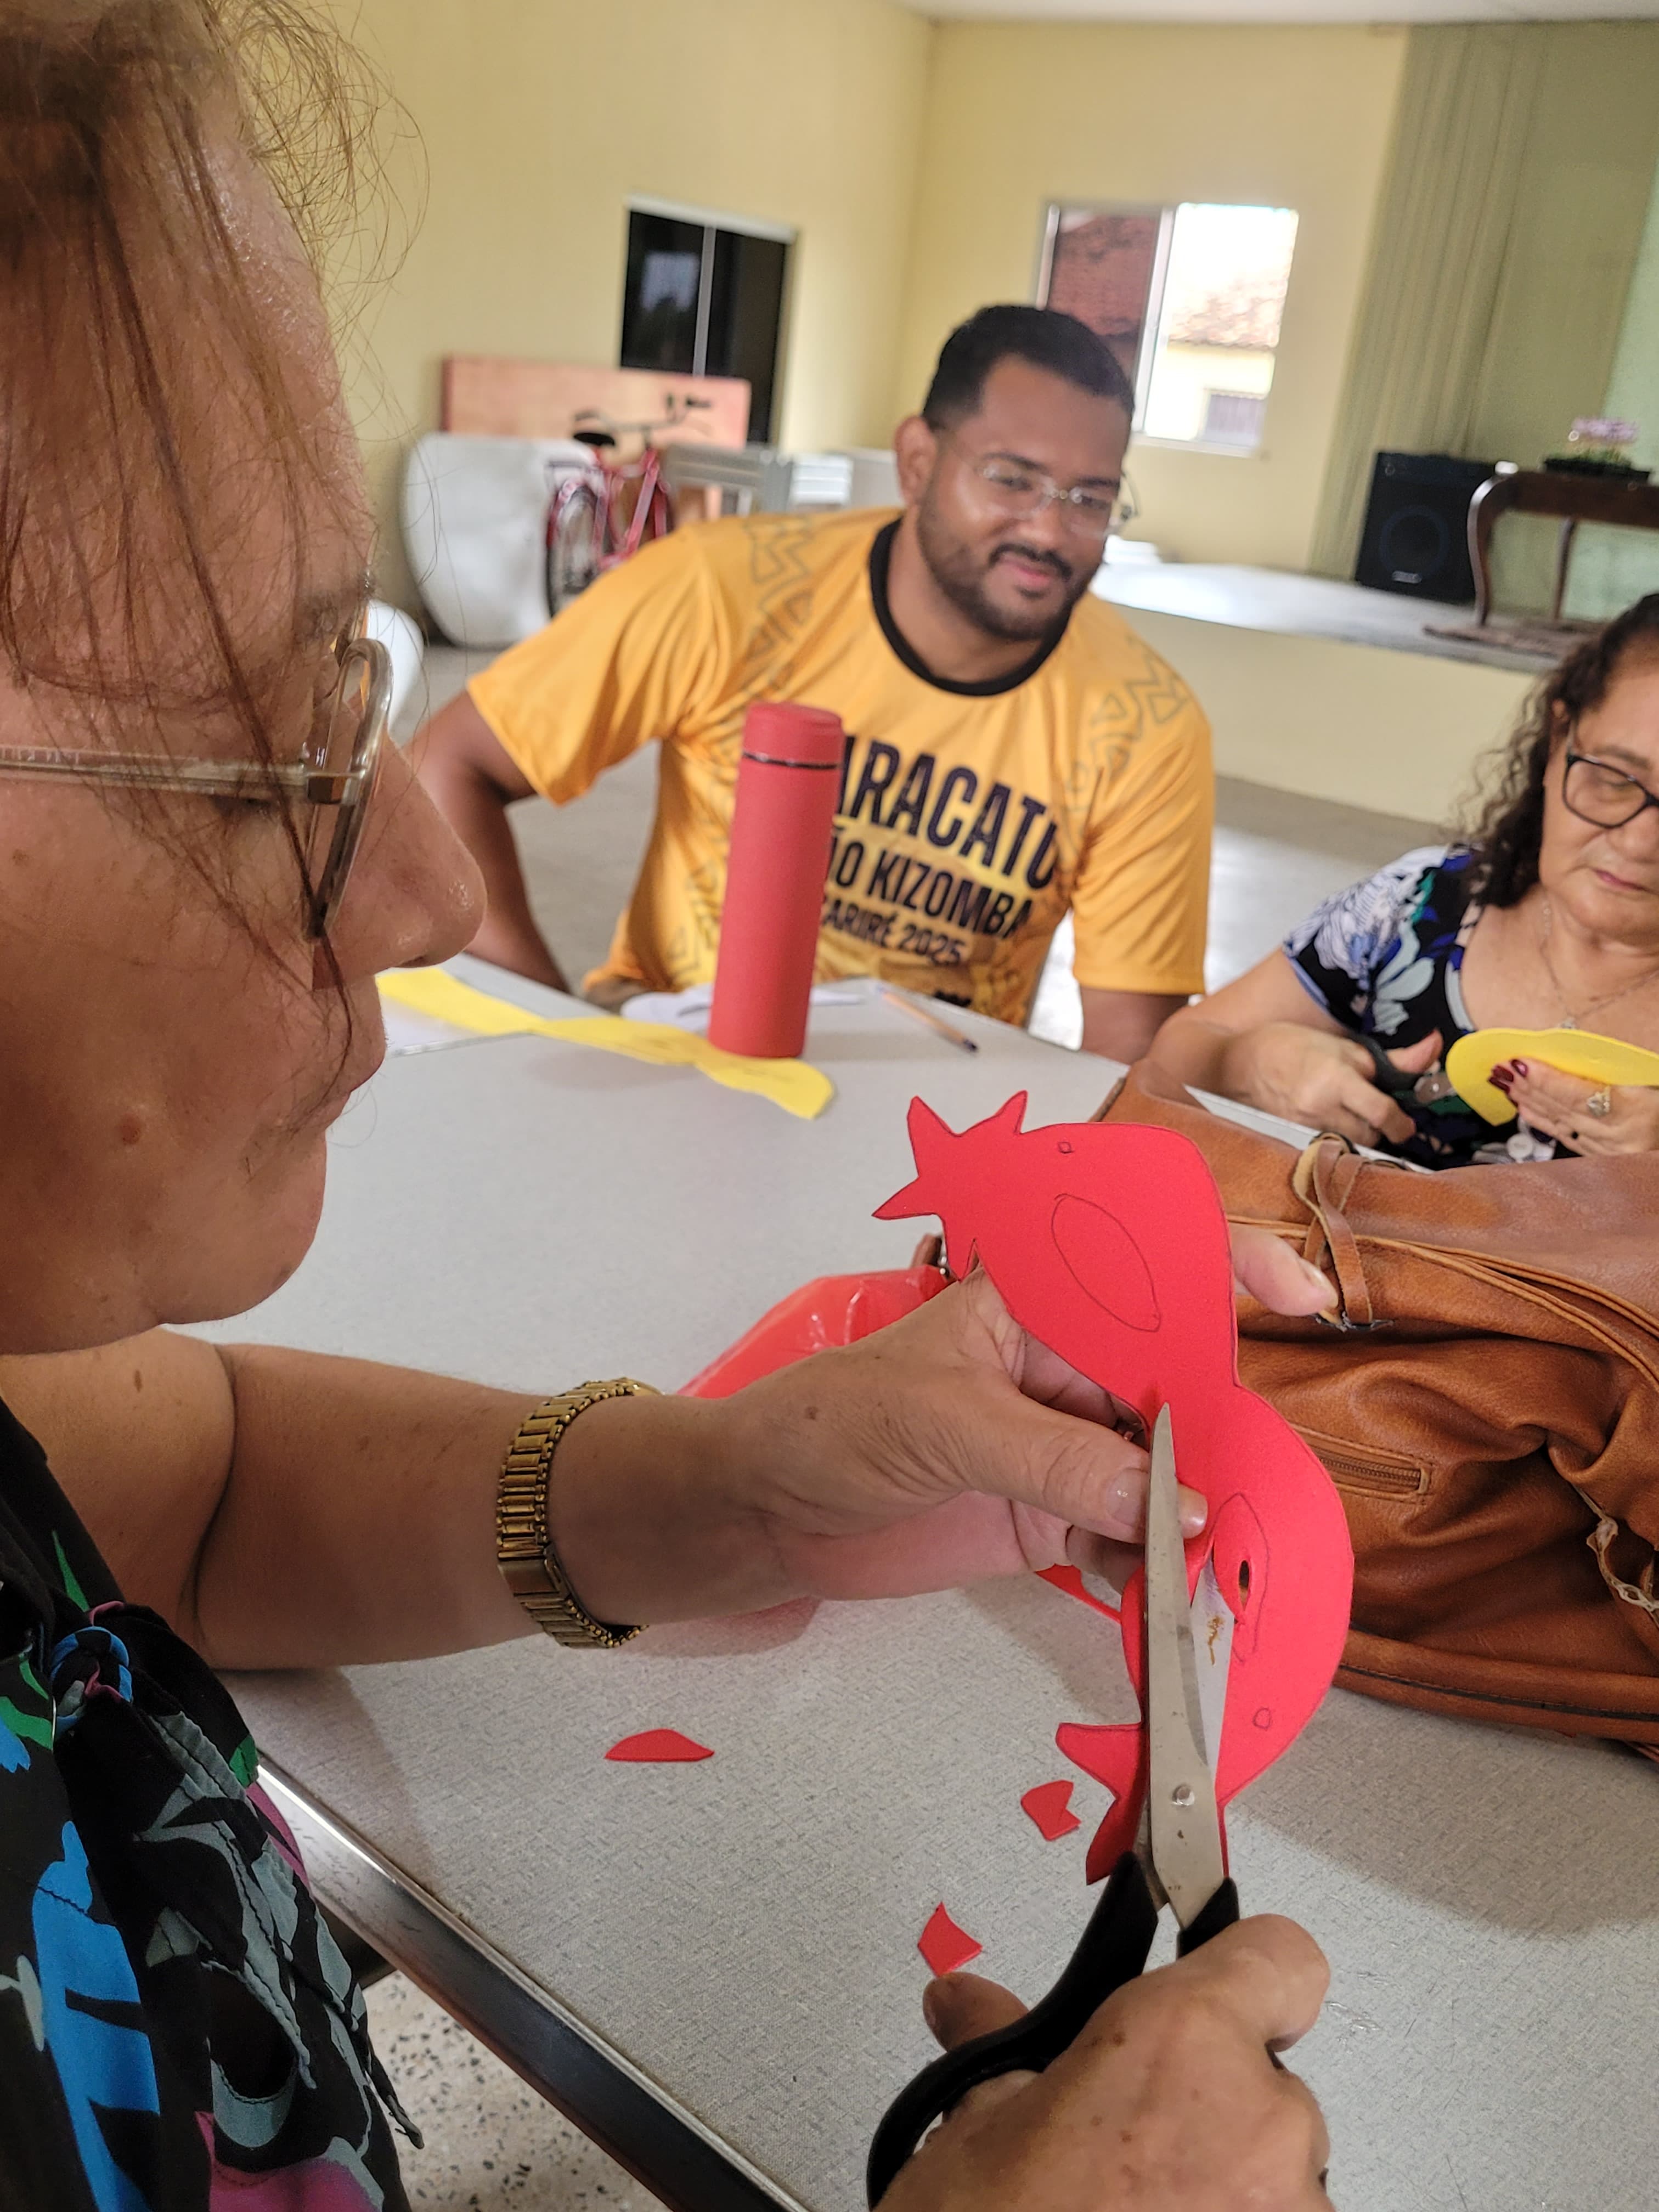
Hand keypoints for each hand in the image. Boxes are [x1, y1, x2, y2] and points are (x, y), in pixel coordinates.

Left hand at [553, 1228, 1334, 1624]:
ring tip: (1201, 1565)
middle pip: (1172, 1385)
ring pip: (1158, 1471)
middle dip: (1216, 1433)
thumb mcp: (946, 1424)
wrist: (759, 1515)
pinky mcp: (1045, 1518)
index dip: (1229, 1266)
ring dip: (1187, 1514)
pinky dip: (1149, 1565)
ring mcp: (1058, 1446)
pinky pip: (1124, 1537)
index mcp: (1036, 1304)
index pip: (1145, 1265)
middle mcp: (1062, 1368)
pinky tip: (1154, 1594)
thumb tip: (1169, 1509)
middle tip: (1243, 1494)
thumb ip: (1060, 1464)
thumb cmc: (831, 1428)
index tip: (1300, 1299)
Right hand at [881, 1916, 1329, 2210]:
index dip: (1246, 1966)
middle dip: (1202, 2101)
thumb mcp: (973, 2127)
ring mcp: (1293, 2211)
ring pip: (1275, 2167)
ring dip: (1219, 2178)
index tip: (1216, 1979)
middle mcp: (1260, 2119)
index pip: (1281, 1956)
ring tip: (1130, 2206)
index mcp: (1182, 2041)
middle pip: (1264, 2077)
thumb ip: (1002, 2047)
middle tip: (1125, 2140)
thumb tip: (969, 2005)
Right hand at [1220, 1023, 1441, 1148]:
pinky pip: (1326, 1146)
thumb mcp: (1345, 1047)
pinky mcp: (1291, 1138)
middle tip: (1375, 1112)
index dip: (1400, 1124)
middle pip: (1369, 1136)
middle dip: (1379, 1128)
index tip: (1406, 1125)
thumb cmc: (1292, 1047)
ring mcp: (1304, 1127)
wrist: (1239, 1063)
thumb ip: (1391, 1059)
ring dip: (1357, 1134)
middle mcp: (1320, 1109)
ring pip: (1349, 1144)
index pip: (1382, 1113)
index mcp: (1336, 1080)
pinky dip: (1335, 1138)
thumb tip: (1434, 1047)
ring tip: (1349, 1116)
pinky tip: (1329, 1125)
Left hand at [1493, 1058, 1658, 1155]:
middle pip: (1564, 1110)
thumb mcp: (1652, 1075)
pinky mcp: (1608, 1158)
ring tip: (1504, 1082)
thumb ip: (1621, 1064)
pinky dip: (1543, 1120)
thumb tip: (1581, 1048)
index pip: (1580, 1096)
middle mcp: (1622, 1137)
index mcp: (1637, 1112)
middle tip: (1501, 1067)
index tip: (1522, 1062)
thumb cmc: (1658, 1094)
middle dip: (1529, 1086)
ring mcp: (1613, 1152)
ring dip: (1530, 1101)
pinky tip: (1525, 1108)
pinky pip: (1567, 1137)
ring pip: (1561, 1124)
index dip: (1548, 1080)